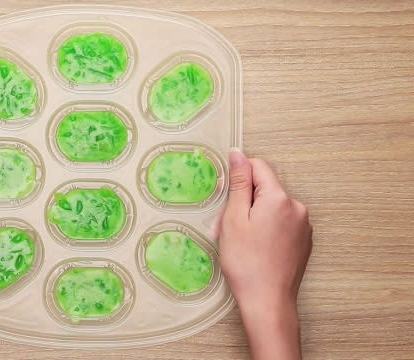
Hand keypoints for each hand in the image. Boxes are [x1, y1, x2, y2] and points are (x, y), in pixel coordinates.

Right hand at [219, 149, 311, 359]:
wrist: (267, 301)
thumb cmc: (246, 262)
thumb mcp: (234, 218)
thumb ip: (239, 182)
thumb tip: (238, 153)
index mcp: (280, 198)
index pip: (258, 167)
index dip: (239, 178)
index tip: (226, 196)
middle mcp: (297, 207)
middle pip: (265, 188)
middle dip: (244, 201)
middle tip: (226, 226)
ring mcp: (303, 225)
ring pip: (272, 207)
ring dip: (254, 216)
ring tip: (239, 241)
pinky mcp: (303, 241)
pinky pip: (281, 223)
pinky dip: (266, 229)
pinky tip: (255, 248)